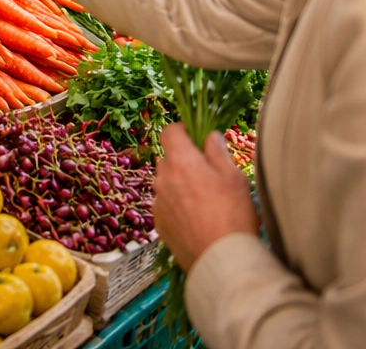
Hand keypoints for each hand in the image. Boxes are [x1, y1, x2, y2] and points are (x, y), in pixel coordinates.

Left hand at [153, 124, 259, 271]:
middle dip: (184, 161)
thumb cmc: (233, 216)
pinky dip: (177, 206)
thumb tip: (210, 136)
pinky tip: (197, 220)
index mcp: (181, 162)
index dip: (182, 131)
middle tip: (207, 175)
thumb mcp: (234, 178)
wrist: (223, 262)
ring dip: (180, 184)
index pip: (170, 131)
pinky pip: (165, 205)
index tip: (195, 137)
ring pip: (166, 182)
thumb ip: (218, 152)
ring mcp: (158, 202)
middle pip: (168, 158)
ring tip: (205, 202)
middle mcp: (163, 178)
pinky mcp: (159, 223)